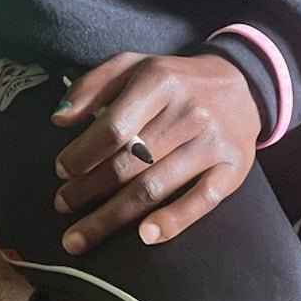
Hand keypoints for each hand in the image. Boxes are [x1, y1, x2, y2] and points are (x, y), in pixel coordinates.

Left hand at [51, 52, 261, 253]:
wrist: (242, 83)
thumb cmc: (175, 80)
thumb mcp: (133, 65)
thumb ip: (92, 85)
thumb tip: (58, 118)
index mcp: (159, 81)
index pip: (114, 127)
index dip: (82, 154)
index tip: (61, 171)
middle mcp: (188, 112)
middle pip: (129, 162)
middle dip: (88, 190)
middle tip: (62, 207)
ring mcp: (212, 142)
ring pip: (155, 186)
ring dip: (113, 216)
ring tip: (80, 235)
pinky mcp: (233, 168)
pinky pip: (201, 200)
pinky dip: (172, 221)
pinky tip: (144, 236)